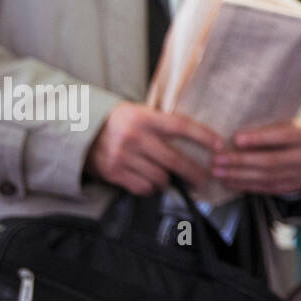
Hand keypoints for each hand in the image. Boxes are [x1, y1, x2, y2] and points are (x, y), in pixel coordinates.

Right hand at [86, 102, 222, 195]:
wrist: (80, 130)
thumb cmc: (119, 121)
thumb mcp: (140, 112)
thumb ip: (162, 124)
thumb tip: (196, 139)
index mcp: (145, 118)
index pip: (181, 127)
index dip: (203, 137)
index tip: (220, 145)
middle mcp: (135, 137)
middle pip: (174, 160)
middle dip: (194, 172)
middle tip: (205, 178)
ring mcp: (123, 157)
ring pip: (159, 177)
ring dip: (169, 181)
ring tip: (170, 179)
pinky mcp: (113, 173)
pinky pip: (143, 187)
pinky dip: (151, 188)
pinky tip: (152, 182)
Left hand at [213, 119, 300, 194]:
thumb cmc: (292, 134)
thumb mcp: (288, 124)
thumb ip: (269, 127)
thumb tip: (236, 133)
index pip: (282, 136)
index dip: (259, 138)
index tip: (236, 139)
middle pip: (271, 161)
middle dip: (241, 161)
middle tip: (218, 160)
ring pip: (266, 177)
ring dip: (238, 176)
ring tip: (218, 172)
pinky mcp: (293, 187)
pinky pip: (266, 189)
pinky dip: (245, 186)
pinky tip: (229, 182)